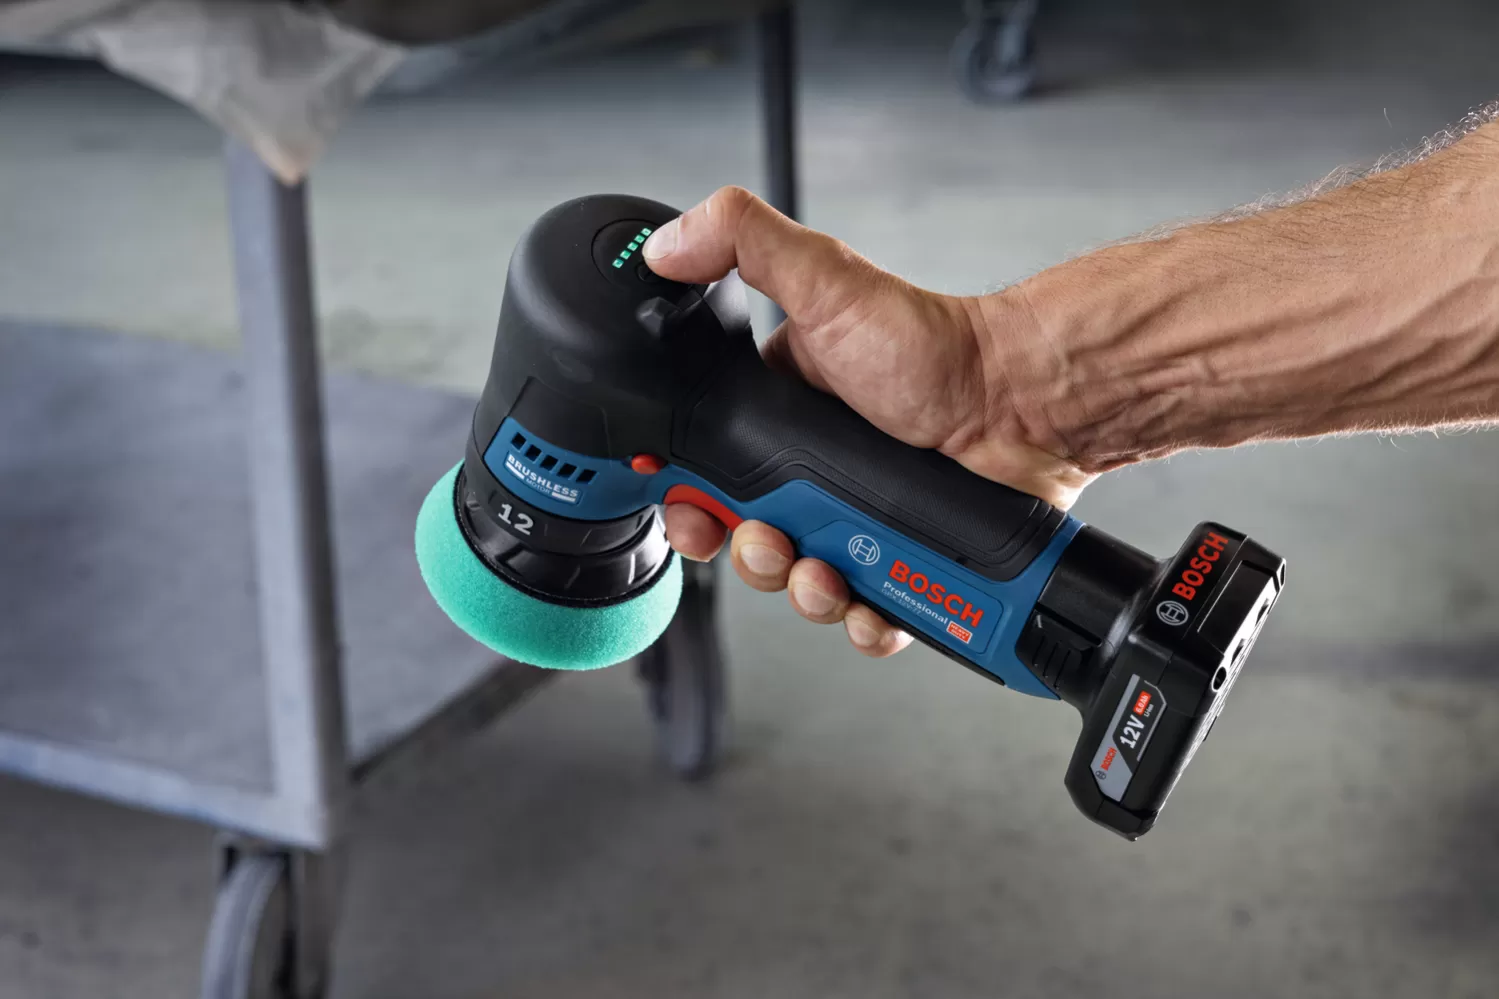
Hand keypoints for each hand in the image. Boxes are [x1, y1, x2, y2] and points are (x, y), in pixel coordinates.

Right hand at [643, 187, 1090, 656]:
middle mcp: (810, 471)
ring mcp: (855, 520)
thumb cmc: (933, 346)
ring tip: (824, 567)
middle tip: (768, 538)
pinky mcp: (898, 561)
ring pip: (796, 584)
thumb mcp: (826, 280)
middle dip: (746, 553)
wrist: (1022, 405)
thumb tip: (664, 244)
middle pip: (744, 539)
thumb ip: (743, 243)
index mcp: (776, 414)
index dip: (686, 498)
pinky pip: (862, 613)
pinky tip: (866, 600)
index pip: (705, 469)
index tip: (687, 509)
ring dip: (798, 591)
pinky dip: (860, 621)